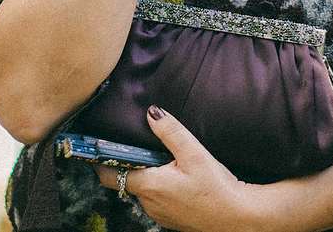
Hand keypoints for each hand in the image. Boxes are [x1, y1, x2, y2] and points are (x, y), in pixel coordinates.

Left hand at [93, 107, 253, 231]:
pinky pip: (156, 199)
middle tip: (136, 143)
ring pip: (142, 190)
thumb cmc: (217, 188)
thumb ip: (170, 131)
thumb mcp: (194, 153)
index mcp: (148, 185)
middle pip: (127, 179)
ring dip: (146, 175)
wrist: (238, 218)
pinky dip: (158, 186)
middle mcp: (148, 203)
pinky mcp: (171, 219)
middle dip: (129, 163)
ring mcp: (159, 214)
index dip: (100, 161)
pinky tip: (176, 176)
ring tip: (160, 157)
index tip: (94, 148)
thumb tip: (151, 112)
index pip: (109, 174)